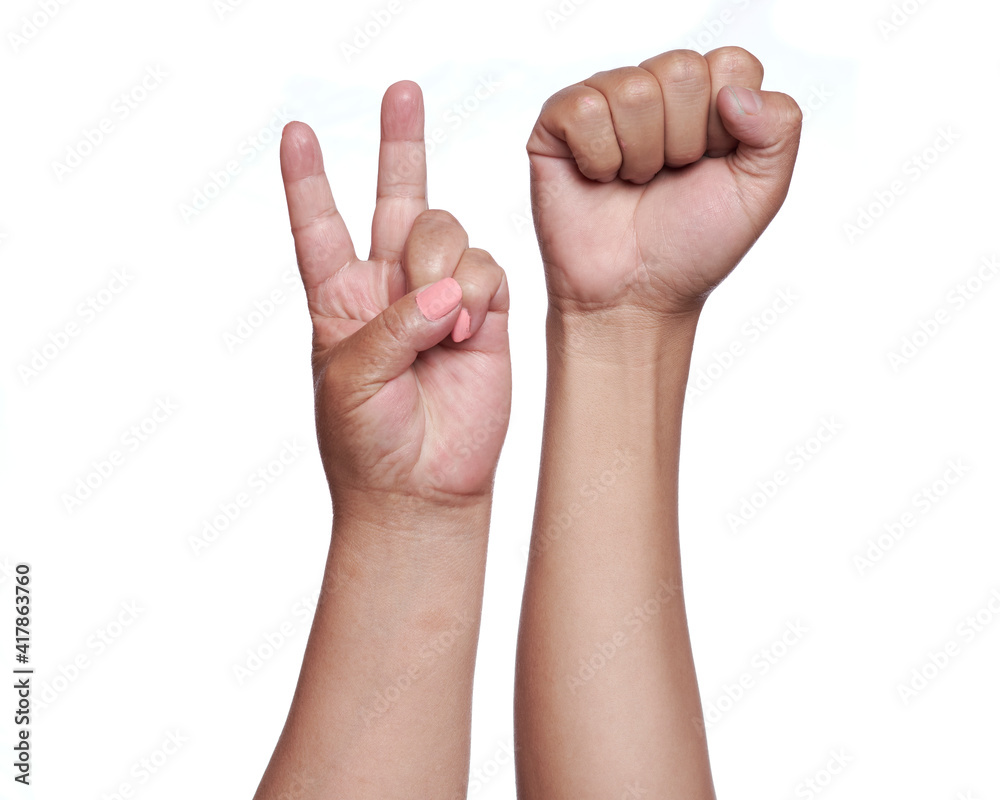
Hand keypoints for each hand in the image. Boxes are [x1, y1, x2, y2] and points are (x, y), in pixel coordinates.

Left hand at [279, 82, 510, 515]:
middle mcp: (392, 287)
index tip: (297, 134)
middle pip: (395, 197)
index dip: (308, 181)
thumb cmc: (368, 443)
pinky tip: (467, 331)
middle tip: (402, 90)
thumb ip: (393, 324)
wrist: (422, 489)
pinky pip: (488, 268)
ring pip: (447, 230)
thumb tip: (448, 291)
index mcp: (340, 299)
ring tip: (443, 321)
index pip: (319, 227)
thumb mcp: (351, 378)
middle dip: (401, 144)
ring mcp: (443, 297)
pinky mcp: (487, 314)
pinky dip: (477, 292)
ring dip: (441, 264)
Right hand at [528, 47, 801, 317]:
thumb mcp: (762, 190)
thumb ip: (780, 126)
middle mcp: (657, 92)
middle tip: (668, 178)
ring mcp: (606, 103)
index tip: (711, 165)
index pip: (731, 64)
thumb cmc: (691, 247)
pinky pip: (585, 108)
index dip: (726, 124)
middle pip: (681, 69)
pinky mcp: (558, 122)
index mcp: (708, 99)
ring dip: (640, 155)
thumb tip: (735, 93)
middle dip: (682, 141)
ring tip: (635, 184)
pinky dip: (599, 158)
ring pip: (633, 89)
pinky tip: (600, 180)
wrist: (634, 296)